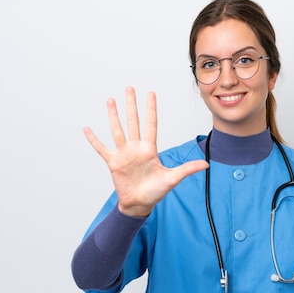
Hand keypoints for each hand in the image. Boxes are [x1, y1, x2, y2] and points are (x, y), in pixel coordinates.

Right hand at [83, 87, 208, 216]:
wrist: (140, 204)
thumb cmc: (156, 192)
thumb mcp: (173, 179)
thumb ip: (187, 169)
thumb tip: (206, 165)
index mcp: (150, 149)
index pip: (151, 124)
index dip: (151, 109)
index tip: (151, 93)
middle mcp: (136, 148)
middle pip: (133, 121)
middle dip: (132, 105)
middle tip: (129, 88)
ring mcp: (124, 154)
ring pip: (117, 130)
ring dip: (113, 115)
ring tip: (110, 100)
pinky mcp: (113, 163)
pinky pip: (101, 148)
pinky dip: (94, 140)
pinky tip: (87, 129)